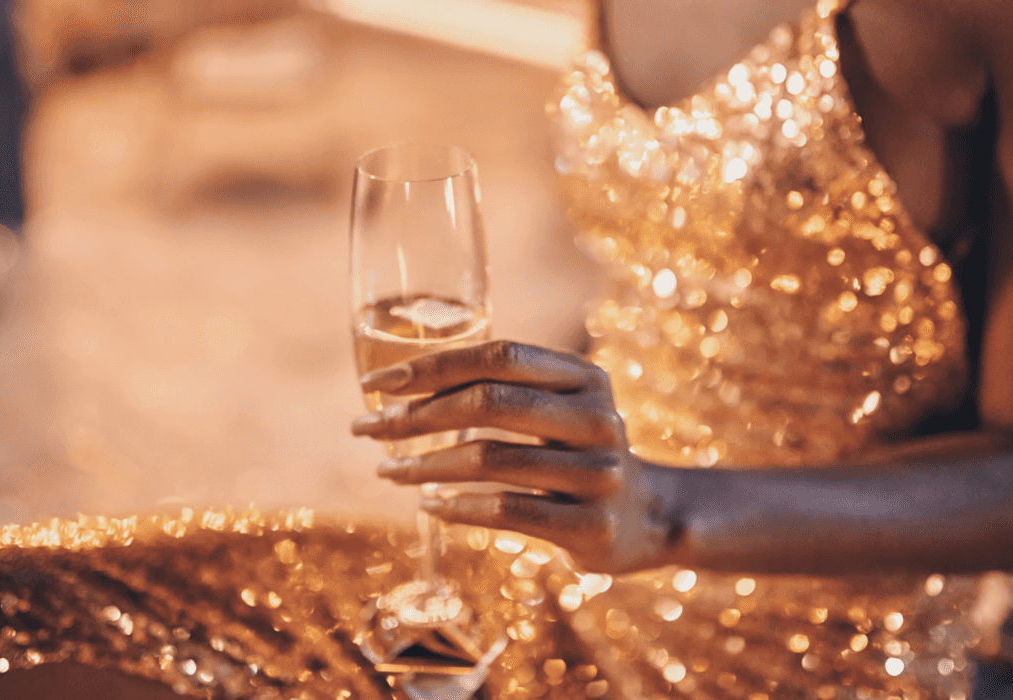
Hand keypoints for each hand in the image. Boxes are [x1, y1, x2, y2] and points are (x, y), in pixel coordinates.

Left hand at [350, 340, 672, 572]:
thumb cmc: (577, 453)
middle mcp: (597, 417)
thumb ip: (500, 387)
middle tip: (365, 430)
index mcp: (584, 377)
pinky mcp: (589, 524)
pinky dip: (456, 506)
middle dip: (415, 416)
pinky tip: (427, 504)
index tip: (374, 385)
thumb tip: (397, 386)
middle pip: (488, 403)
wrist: (647, 517)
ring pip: (489, 459)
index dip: (431, 366)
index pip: (497, 356)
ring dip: (424, 465)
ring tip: (387, 471)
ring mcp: (598, 472)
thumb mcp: (556, 408)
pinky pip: (505, 510)